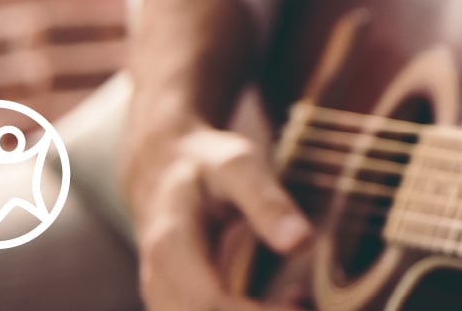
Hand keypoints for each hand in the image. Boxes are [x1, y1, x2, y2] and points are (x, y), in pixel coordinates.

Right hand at [125, 121, 311, 310]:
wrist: (160, 168)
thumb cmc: (205, 165)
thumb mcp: (238, 168)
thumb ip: (267, 203)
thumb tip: (302, 243)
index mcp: (171, 247)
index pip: (209, 303)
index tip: (298, 307)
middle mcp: (158, 281)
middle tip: (304, 304)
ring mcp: (162, 295)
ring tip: (299, 300)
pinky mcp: (174, 302)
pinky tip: (288, 299)